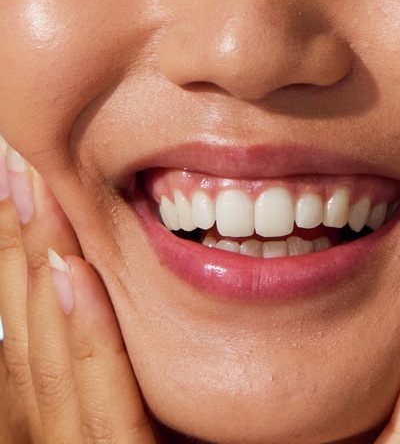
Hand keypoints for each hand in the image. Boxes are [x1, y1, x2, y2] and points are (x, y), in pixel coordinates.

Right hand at [0, 137, 156, 443]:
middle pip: (43, 344)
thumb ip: (162, 380)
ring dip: (40, 277)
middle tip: (19, 172)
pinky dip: (85, 346)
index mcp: (110, 427)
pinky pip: (104, 419)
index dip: (37, 267)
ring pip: (55, 369)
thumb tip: (134, 294)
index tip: (40, 193)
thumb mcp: (190, 424)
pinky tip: (73, 275)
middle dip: (25, 256)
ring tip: (31, 194)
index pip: (59, 341)